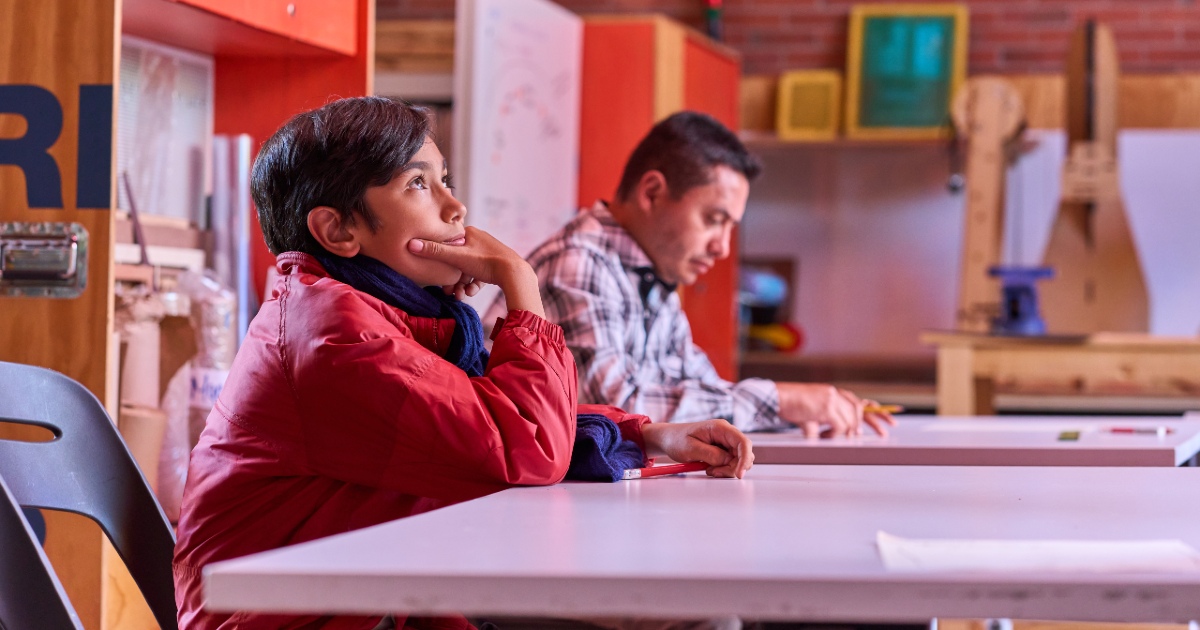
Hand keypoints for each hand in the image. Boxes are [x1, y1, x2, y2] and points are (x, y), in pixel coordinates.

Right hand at [408, 226, 544, 316]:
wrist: (515, 274)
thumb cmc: (486, 262)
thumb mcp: (456, 257)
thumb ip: (434, 251)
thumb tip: (410, 244)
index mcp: (468, 232)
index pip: (447, 245)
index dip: (440, 261)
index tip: (437, 276)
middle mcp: (478, 239)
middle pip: (457, 260)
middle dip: (452, 278)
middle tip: (449, 291)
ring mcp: (488, 252)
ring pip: (468, 270)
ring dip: (462, 284)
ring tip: (461, 295)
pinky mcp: (496, 265)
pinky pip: (480, 275)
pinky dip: (474, 284)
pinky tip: (472, 292)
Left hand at [640, 419, 753, 478]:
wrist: (668, 439)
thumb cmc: (676, 440)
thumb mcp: (691, 449)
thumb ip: (711, 455)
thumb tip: (728, 461)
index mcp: (720, 428)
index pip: (743, 442)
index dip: (745, 459)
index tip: (739, 474)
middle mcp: (727, 433)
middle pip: (744, 453)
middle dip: (732, 467)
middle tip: (713, 472)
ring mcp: (725, 442)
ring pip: (738, 459)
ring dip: (727, 469)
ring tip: (709, 469)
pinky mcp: (723, 450)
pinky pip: (730, 462)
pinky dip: (723, 469)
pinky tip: (710, 468)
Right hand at [775, 382, 897, 437]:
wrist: (776, 398)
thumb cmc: (791, 406)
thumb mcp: (811, 411)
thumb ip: (824, 420)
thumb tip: (830, 435)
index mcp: (833, 393)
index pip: (859, 401)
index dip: (876, 410)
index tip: (890, 419)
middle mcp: (834, 394)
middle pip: (861, 410)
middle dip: (875, 423)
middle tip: (884, 434)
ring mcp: (830, 399)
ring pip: (849, 421)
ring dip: (844, 433)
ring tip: (833, 437)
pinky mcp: (824, 408)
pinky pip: (837, 426)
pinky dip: (833, 434)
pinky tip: (824, 436)